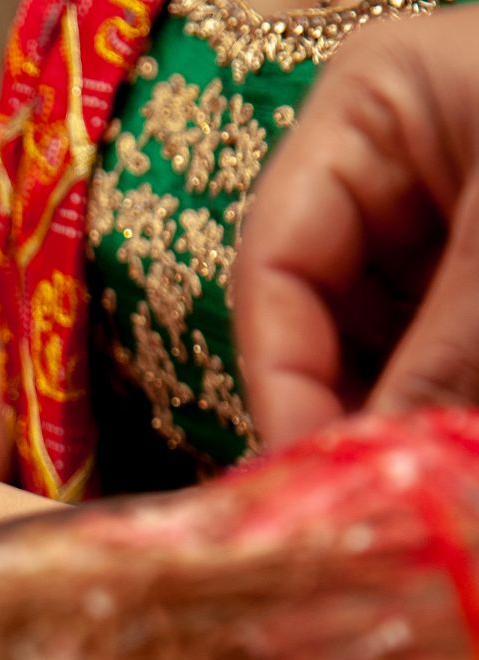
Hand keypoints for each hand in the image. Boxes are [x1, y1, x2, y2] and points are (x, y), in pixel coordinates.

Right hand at [236, 6, 478, 447]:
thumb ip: (445, 349)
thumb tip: (370, 467)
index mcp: (367, 106)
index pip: (274, 262)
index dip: (280, 375)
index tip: (300, 471)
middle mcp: (394, 157)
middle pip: (322, 308)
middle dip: (344, 400)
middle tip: (356, 492)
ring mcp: (447, 204)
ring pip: (384, 335)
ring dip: (395, 405)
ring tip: (406, 472)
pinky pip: (439, 337)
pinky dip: (443, 390)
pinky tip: (444, 440)